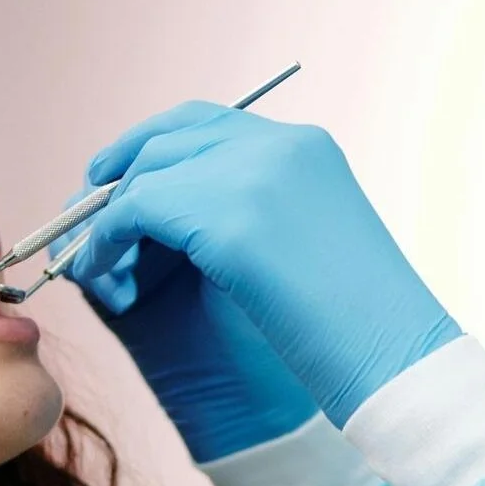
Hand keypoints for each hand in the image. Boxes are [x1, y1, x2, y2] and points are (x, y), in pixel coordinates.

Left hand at [71, 103, 460, 426]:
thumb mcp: (310, 248)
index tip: (123, 180)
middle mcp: (278, 147)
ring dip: (108, 216)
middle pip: (172, 136)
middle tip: (88, 214)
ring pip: (147, 173)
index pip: (212, 123)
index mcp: (307, 150)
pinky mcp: (224, 216)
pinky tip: (101, 276)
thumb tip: (182, 226)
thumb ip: (255, 219)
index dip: (158, 147)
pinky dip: (105, 241)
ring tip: (93, 259)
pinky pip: (133, 212)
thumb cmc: (361, 328)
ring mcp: (252, 175)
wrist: (396, 362)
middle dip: (121, 172)